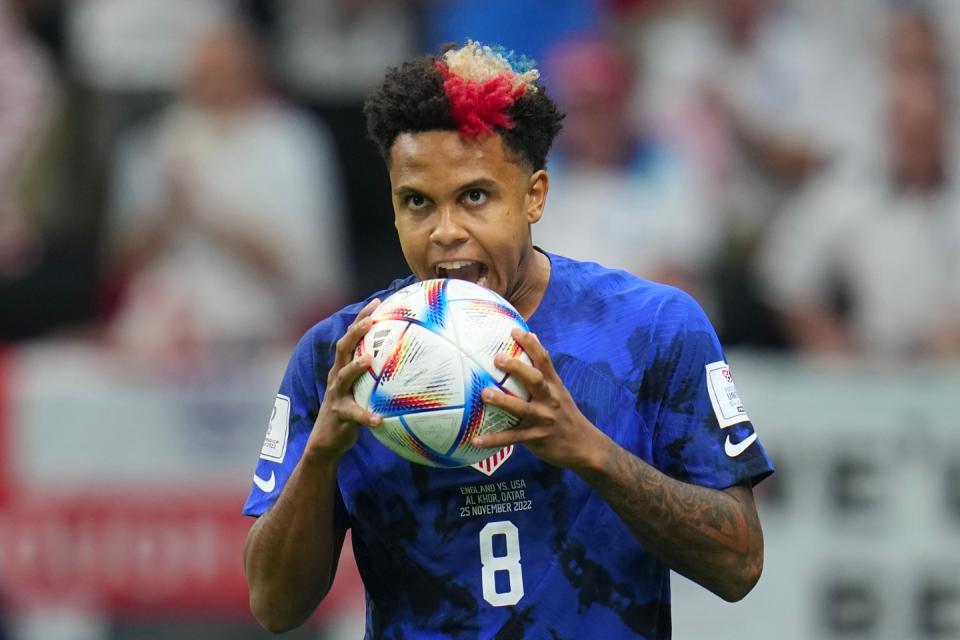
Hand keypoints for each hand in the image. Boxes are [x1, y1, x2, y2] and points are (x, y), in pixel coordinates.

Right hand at [305, 298, 382, 462]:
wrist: (328, 438)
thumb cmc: (352, 407)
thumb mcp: (363, 386)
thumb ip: (378, 372)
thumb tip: (409, 359)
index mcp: (344, 366)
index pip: (352, 336)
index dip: (362, 318)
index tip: (377, 302)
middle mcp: (337, 376)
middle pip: (342, 348)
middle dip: (355, 332)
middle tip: (371, 321)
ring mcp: (336, 395)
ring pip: (343, 377)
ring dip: (355, 367)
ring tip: (369, 360)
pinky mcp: (339, 415)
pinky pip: (354, 415)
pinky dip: (366, 417)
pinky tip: (379, 420)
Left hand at [471, 329, 605, 470]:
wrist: (583, 446)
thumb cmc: (565, 414)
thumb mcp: (559, 391)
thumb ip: (544, 370)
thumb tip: (533, 338)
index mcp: (554, 386)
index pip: (544, 360)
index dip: (531, 344)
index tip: (514, 330)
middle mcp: (549, 399)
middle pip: (535, 380)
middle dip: (517, 368)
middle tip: (497, 358)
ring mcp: (543, 419)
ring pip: (521, 409)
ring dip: (503, 401)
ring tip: (485, 394)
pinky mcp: (536, 438)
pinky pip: (512, 438)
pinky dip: (494, 440)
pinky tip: (476, 440)